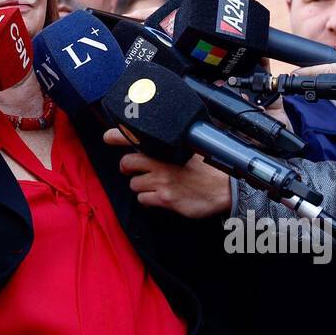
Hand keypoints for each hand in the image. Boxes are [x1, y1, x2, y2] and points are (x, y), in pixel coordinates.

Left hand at [103, 128, 231, 217]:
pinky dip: (147, 199)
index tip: (108, 136)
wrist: (227, 187)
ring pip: (133, 184)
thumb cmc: (213, 167)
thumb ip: (175, 143)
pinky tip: (159, 196)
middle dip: (127, 167)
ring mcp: (162, 182)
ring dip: (140, 185)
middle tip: (131, 168)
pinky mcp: (165, 199)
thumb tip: (165, 138)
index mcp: (167, 147)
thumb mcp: (194, 147)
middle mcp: (161, 163)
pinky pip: (143, 199)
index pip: (135, 137)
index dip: (117, 135)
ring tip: (153, 184)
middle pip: (126, 163)